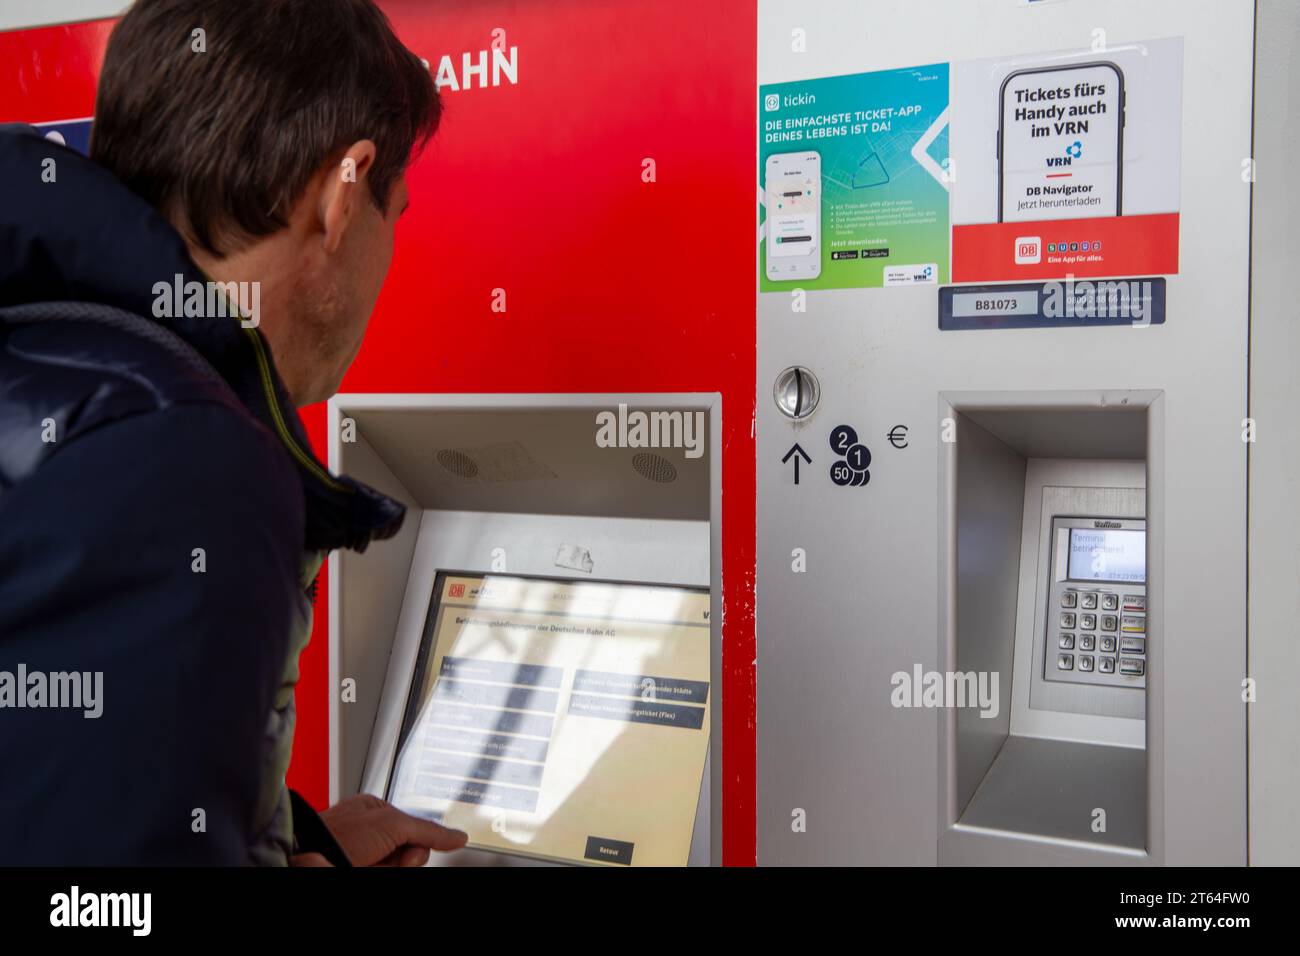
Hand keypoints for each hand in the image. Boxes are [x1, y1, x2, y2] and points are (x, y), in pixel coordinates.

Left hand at [315, 794, 468, 866]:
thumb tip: (458, 836)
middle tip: (385, 858)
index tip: (412, 851)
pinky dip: (385, 873)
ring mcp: (366, 857)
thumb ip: (427, 829)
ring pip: (400, 866)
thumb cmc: (338, 833)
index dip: (418, 842)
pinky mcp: (362, 871)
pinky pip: (389, 874)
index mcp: (378, 812)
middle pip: (410, 851)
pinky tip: (368, 870)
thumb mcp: (391, 823)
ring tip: (369, 865)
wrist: (308, 857)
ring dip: (392, 868)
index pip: (417, 828)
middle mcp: (372, 834)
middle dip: (404, 858)